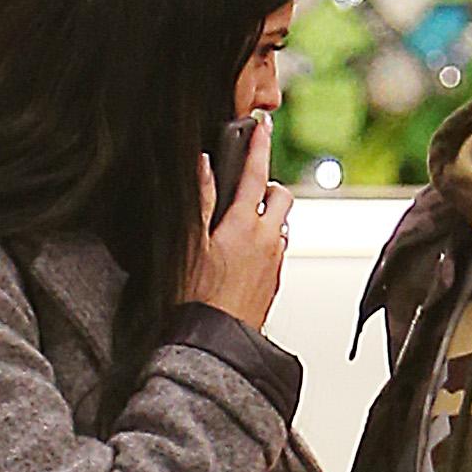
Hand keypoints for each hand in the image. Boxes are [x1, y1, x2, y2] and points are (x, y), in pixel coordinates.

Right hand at [188, 115, 291, 333]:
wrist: (217, 344)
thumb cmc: (199, 300)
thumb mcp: (189, 243)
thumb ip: (200, 200)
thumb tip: (203, 166)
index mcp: (246, 224)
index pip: (256, 173)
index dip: (258, 146)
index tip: (261, 127)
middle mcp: (269, 240)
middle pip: (281, 196)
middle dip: (267, 186)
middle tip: (246, 187)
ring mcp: (275, 263)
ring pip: (280, 225)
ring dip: (266, 217)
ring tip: (239, 225)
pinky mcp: (274, 283)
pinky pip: (276, 251)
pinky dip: (264, 243)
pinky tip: (242, 256)